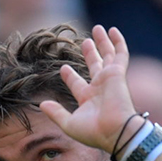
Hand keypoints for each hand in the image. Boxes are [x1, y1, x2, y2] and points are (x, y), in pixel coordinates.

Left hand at [38, 25, 136, 154]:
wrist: (115, 131)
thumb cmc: (93, 132)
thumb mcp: (69, 124)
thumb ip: (55, 113)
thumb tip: (41, 104)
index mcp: (87, 99)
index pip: (77, 83)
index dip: (70, 76)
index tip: (64, 68)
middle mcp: (99, 87)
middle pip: (94, 66)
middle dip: (90, 54)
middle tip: (85, 42)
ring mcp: (109, 79)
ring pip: (107, 56)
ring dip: (102, 43)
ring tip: (97, 29)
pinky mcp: (117, 73)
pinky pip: (120, 54)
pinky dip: (118, 42)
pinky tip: (113, 30)